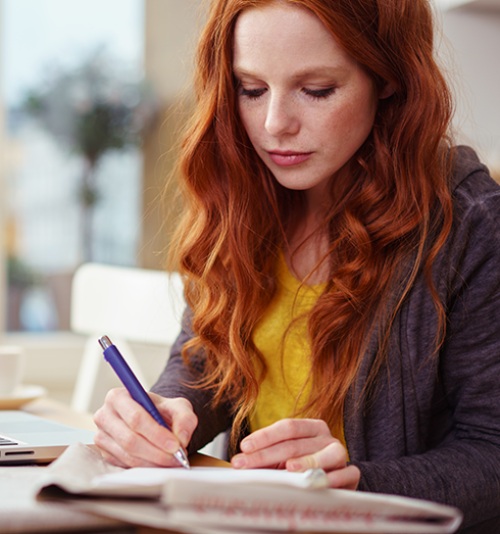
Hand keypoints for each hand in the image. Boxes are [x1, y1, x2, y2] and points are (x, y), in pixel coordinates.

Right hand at [93, 388, 197, 467]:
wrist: (152, 417)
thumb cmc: (161, 410)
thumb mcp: (177, 406)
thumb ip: (184, 418)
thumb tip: (182, 438)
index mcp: (118, 397)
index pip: (136, 418)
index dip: (156, 433)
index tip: (175, 445)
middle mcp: (105, 415)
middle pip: (130, 439)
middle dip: (156, 452)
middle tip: (176, 457)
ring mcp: (101, 436)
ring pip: (128, 455)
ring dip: (153, 462)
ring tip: (172, 461)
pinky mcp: (104, 452)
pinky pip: (125, 464)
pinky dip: (145, 467)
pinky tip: (160, 463)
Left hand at [230, 418, 359, 489]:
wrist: (336, 477)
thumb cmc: (304, 465)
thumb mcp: (286, 457)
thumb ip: (269, 457)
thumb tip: (241, 462)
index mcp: (311, 427)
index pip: (286, 427)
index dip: (264, 436)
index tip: (244, 447)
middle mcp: (326, 437)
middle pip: (295, 443)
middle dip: (266, 455)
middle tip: (245, 464)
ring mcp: (340, 454)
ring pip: (325, 455)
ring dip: (306, 462)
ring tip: (288, 467)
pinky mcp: (351, 474)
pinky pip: (347, 474)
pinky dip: (333, 479)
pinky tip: (319, 482)